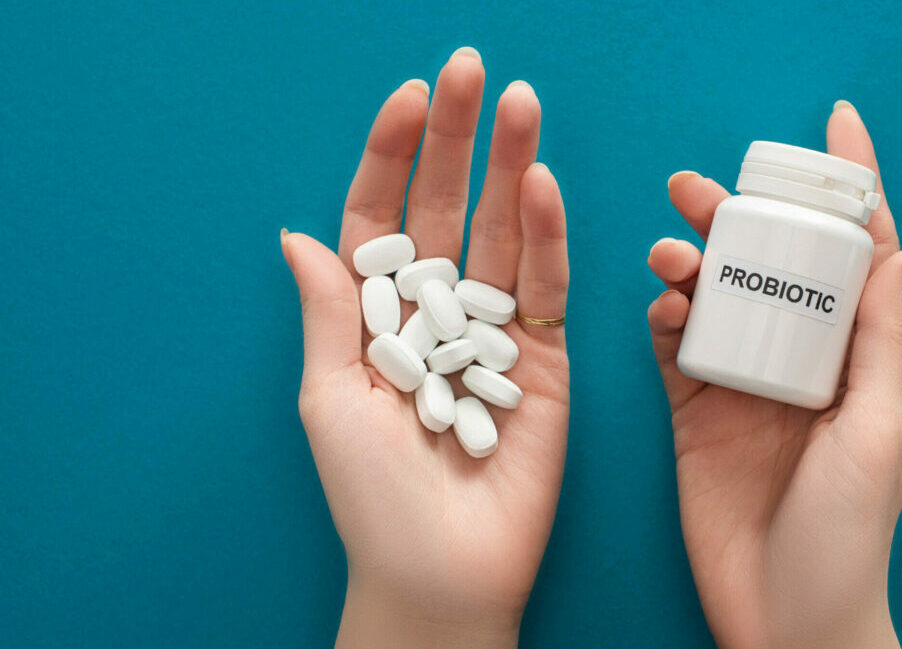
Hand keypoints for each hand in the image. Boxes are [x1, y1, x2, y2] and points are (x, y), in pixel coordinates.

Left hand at [281, 48, 568, 647]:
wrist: (443, 571)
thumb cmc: (373, 498)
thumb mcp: (329, 399)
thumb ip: (329, 314)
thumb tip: (296, 234)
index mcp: (377, 316)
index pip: (383, 218)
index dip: (392, 158)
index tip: (410, 99)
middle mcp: (436, 312)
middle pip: (449, 209)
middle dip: (460, 140)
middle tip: (475, 71)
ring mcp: (494, 331)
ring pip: (505, 233)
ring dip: (513, 166)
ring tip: (522, 104)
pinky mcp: (545, 359)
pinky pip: (546, 286)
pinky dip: (547, 237)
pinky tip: (539, 184)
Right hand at [646, 102, 901, 648]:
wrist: (785, 621)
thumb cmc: (848, 537)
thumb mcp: (878, 431)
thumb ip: (882, 342)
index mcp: (857, 360)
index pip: (856, 259)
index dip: (848, 192)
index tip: (833, 129)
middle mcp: (800, 362)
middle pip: (772, 267)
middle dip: (740, 218)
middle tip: (698, 188)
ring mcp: (744, 386)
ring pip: (716, 299)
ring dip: (691, 264)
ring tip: (670, 251)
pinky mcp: (696, 415)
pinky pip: (676, 350)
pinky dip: (664, 318)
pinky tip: (661, 306)